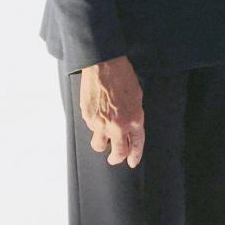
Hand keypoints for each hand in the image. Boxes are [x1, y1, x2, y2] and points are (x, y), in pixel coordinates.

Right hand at [79, 54, 145, 168]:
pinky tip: (98, 113)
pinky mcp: (87, 117)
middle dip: (117, 158)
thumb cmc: (122, 75)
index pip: (136, 145)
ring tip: (104, 135)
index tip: (132, 161)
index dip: (134, 156)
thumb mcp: (137, 96)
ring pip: (99, 145)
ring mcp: (100, 123)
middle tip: (115, 158)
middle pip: (117, 153)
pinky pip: (91, 128)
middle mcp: (117, 125)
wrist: (103, 63)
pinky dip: (94, 125)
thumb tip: (130, 127)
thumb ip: (134, 115)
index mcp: (134, 119)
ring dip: (102, 143)